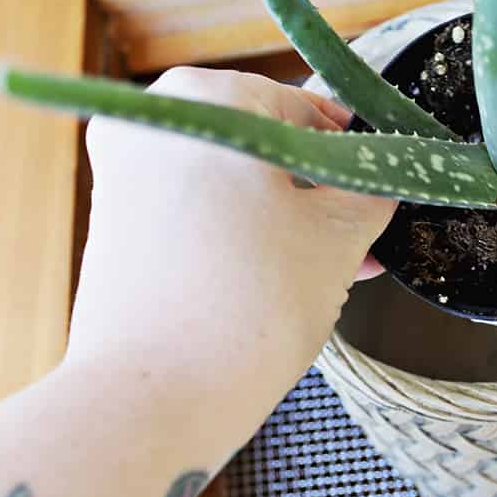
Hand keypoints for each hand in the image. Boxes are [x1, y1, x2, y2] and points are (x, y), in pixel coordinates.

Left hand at [62, 67, 395, 400]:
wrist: (152, 397)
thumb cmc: (248, 307)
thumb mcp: (338, 239)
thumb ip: (370, 190)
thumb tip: (380, 177)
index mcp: (211, 99)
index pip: (307, 108)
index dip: (355, 153)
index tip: (382, 184)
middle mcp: (155, 119)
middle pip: (264, 144)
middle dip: (318, 190)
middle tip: (362, 234)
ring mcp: (124, 171)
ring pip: (231, 180)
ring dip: (287, 216)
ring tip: (341, 265)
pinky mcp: (114, 223)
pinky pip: (196, 211)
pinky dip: (242, 233)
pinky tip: (291, 276)